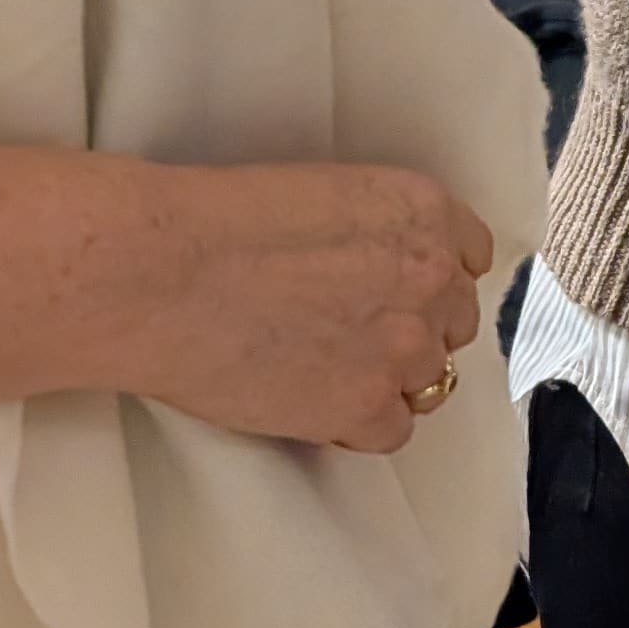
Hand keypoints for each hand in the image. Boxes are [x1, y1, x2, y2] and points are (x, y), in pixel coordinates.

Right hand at [133, 162, 491, 452]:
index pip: (469, 259)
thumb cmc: (217, 223)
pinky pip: (392, 431)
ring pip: (429, 381)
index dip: (430, 282)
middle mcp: (431, 278)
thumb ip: (377, 235)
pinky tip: (314, 404)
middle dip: (411, 330)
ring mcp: (405, 348)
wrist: (159, 273)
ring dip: (387, 380)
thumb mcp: (325, 196)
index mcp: (424, 211)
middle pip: (452, 323)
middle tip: (351, 335)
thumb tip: (381, 274)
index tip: (397, 292)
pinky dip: (358, 424)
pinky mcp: (367, 408)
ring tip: (325, 371)